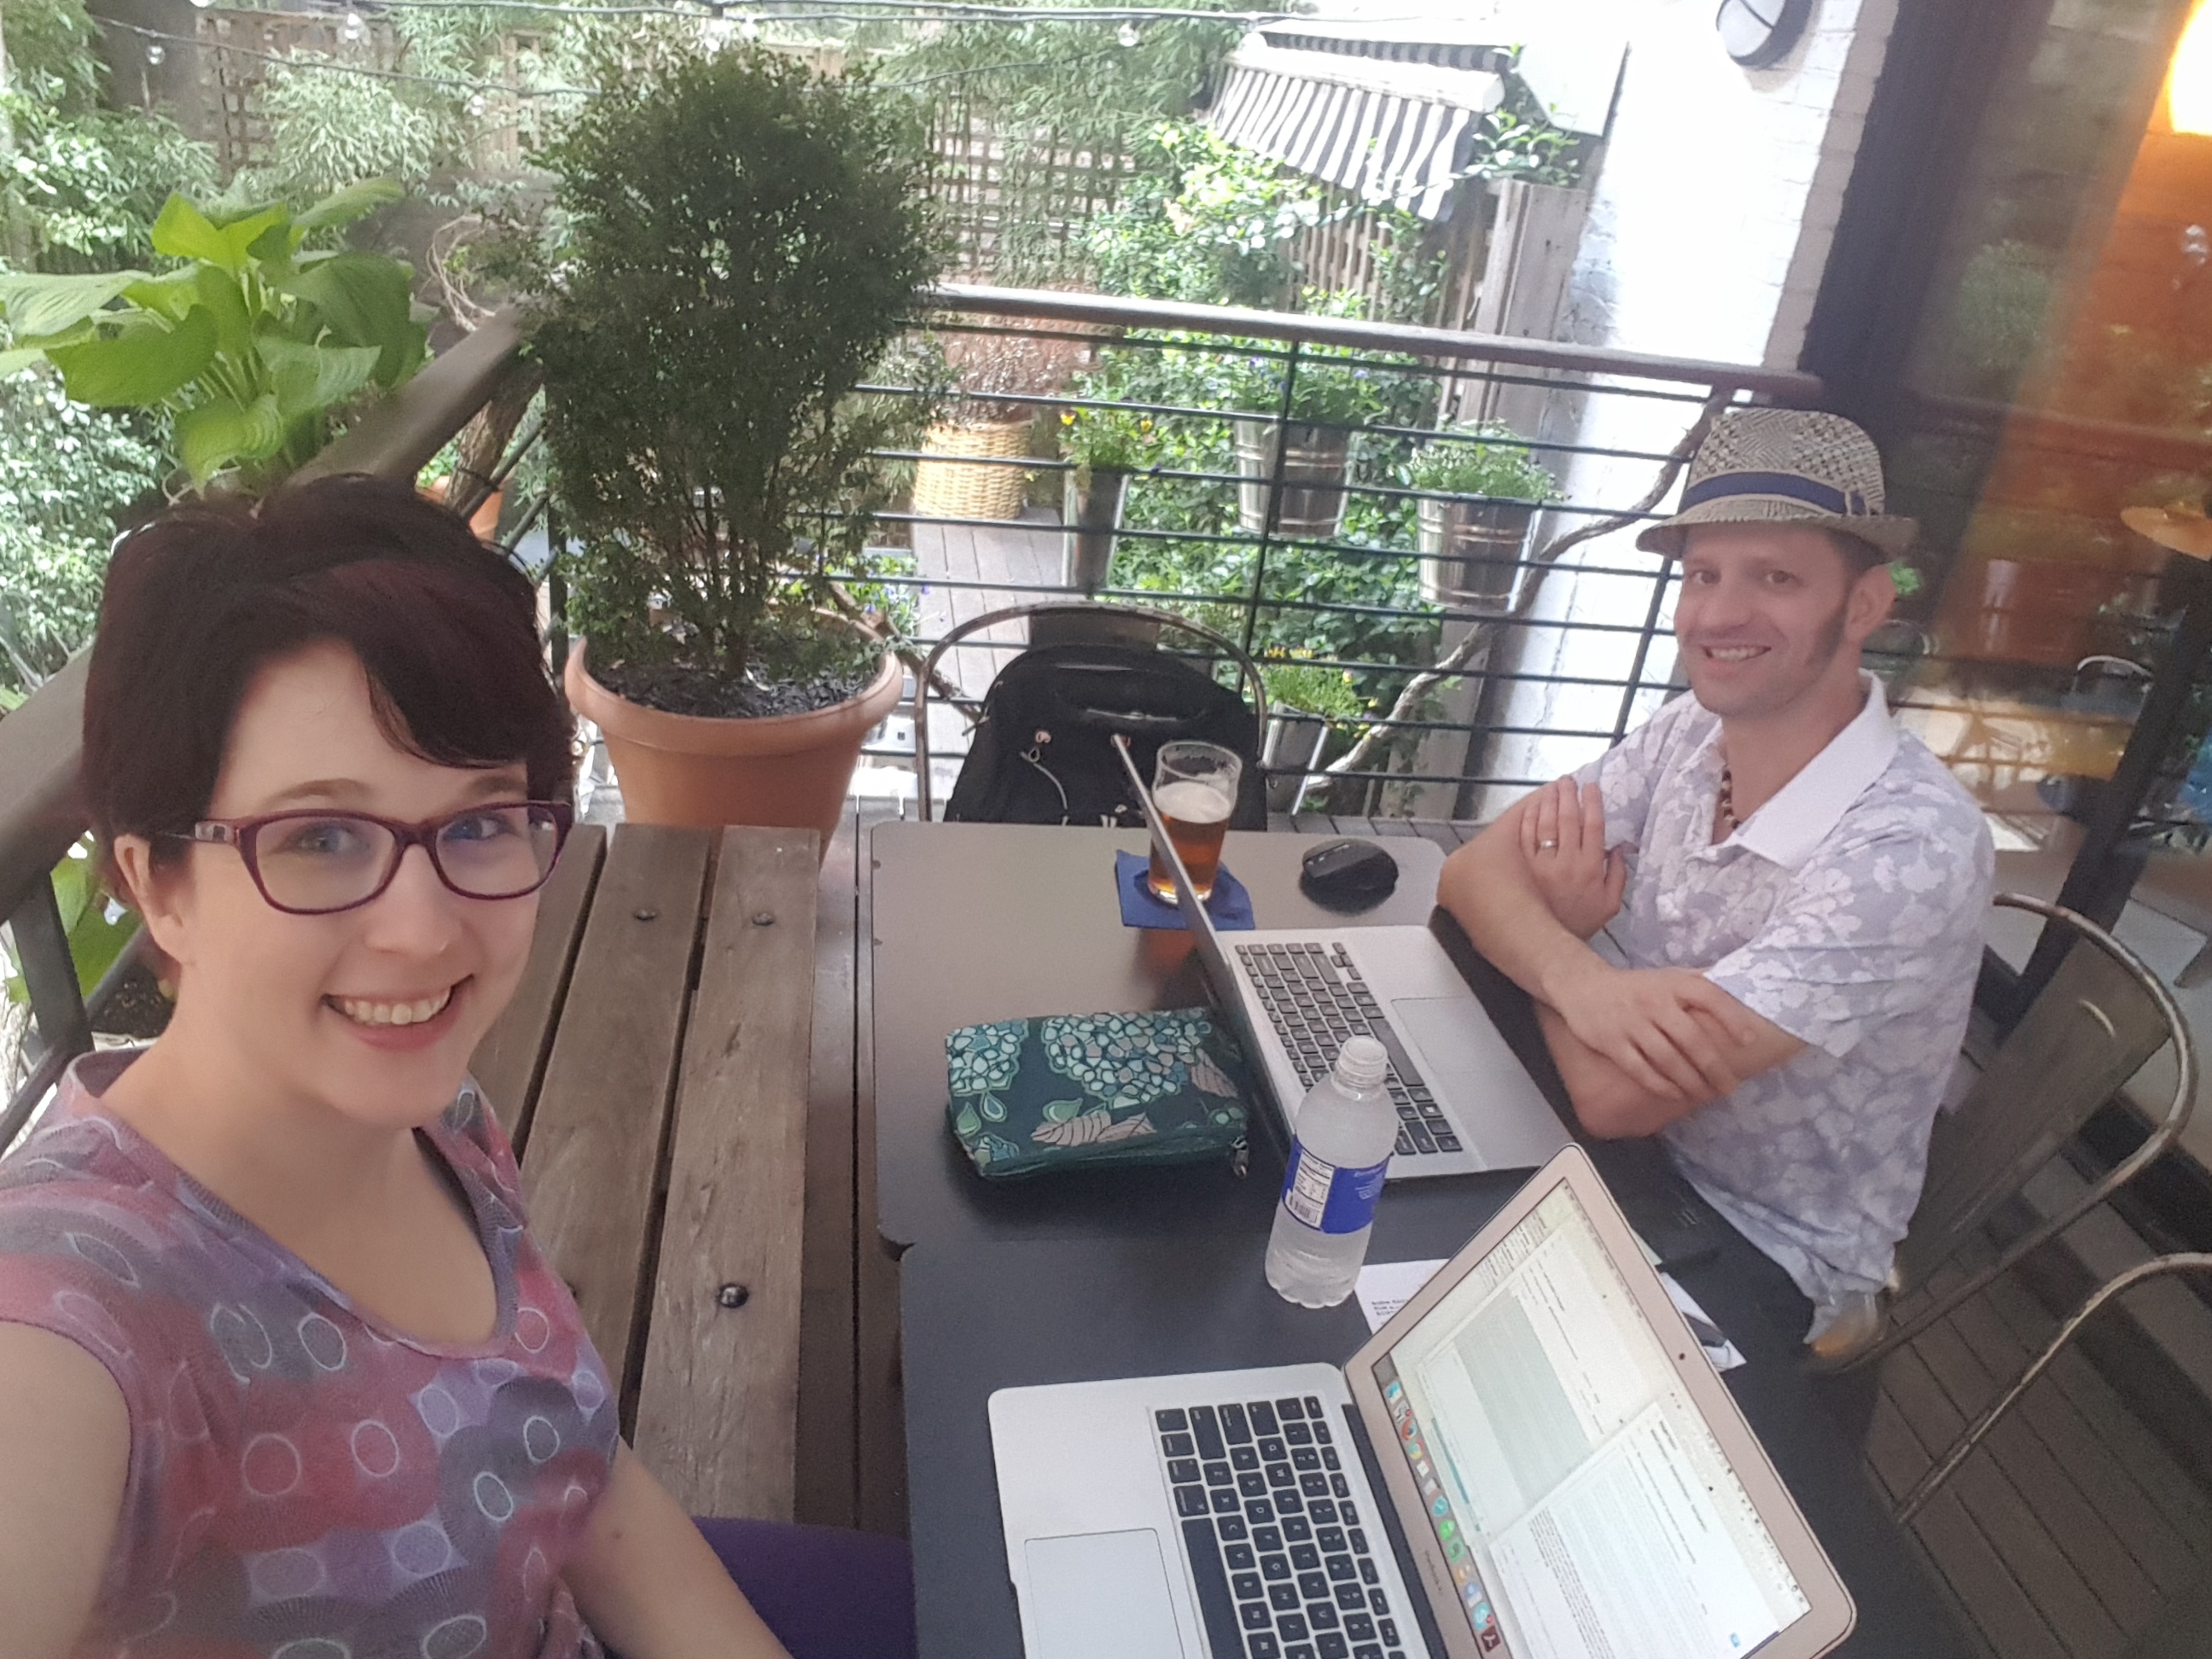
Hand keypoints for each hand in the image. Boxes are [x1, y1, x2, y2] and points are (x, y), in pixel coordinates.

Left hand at [1521, 777, 1625, 940]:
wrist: (1551, 944)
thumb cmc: (1581, 923)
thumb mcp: (1610, 904)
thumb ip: (1617, 875)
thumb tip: (1618, 849)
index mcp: (1591, 868)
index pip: (1593, 827)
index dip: (1592, 804)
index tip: (1591, 788)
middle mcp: (1568, 862)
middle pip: (1568, 820)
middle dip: (1569, 796)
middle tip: (1568, 781)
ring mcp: (1544, 865)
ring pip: (1547, 825)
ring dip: (1549, 802)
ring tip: (1552, 788)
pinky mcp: (1525, 869)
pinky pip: (1526, 838)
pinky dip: (1530, 819)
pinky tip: (1533, 807)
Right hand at [1542, 958, 1761, 1103]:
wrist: (1582, 986)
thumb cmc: (1636, 986)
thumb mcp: (1667, 976)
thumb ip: (1698, 982)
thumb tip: (1740, 987)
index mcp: (1672, 983)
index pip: (1708, 996)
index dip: (1731, 1018)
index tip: (1748, 1041)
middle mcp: (1653, 1002)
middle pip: (1691, 1039)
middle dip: (1714, 1067)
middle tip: (1729, 1086)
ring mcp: (1632, 1023)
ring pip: (1668, 1059)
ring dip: (1691, 1081)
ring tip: (1706, 1094)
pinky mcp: (1612, 1043)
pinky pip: (1641, 1070)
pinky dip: (1662, 1085)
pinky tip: (1677, 1094)